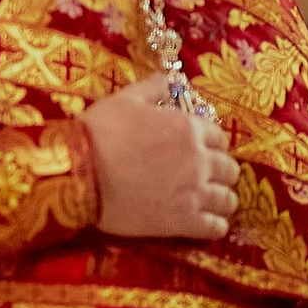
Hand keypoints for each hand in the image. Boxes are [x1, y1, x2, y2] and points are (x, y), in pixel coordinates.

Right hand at [85, 76, 238, 243]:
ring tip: (212, 201)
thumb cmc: (99, 132)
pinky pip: (216, 227)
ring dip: (222, 198)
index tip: (203, 148)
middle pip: (229, 169)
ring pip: (227, 199)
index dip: (212, 142)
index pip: (219, 136)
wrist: (79, 173)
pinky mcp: (183, 223)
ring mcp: (194, 193)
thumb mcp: (125, 99)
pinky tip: (209, 223)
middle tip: (207, 175)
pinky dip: (216, 225)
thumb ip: (154, 88)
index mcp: (188, 128)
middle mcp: (199, 160)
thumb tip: (172, 79)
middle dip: (221, 171)